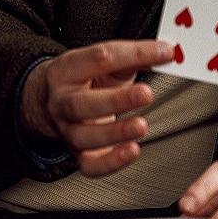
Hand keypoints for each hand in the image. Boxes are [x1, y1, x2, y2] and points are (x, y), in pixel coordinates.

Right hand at [20, 39, 173, 175]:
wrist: (52, 101)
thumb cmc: (85, 79)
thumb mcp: (103, 62)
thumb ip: (132, 57)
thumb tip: (164, 53)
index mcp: (68, 70)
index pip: (100, 58)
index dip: (135, 54)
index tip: (165, 53)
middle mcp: (63, 101)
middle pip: (83, 103)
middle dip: (118, 100)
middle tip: (146, 94)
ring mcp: (67, 130)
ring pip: (86, 137)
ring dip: (117, 133)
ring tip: (141, 126)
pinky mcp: (77, 154)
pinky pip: (91, 165)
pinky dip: (112, 162)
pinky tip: (131, 150)